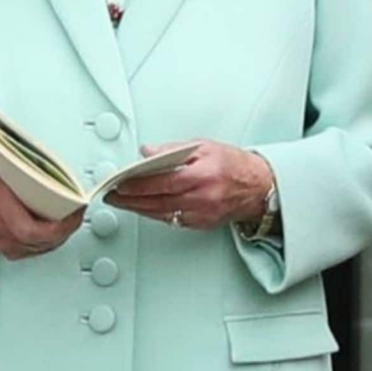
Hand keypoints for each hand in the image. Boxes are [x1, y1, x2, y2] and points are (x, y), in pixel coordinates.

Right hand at [0, 171, 83, 259]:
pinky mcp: (13, 252)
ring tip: (72, 218)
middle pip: (45, 241)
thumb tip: (52, 170)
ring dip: (62, 234)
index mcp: (0, 209)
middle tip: (78, 212)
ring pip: (45, 248)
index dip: (60, 225)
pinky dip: (52, 240)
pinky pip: (39, 250)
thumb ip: (27, 176)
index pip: (34, 231)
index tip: (75, 212)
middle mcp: (4, 233)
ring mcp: (8, 246)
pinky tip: (58, 229)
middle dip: (68, 227)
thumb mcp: (4, 174)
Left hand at [104, 140, 273, 230]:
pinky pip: (172, 220)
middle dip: (131, 199)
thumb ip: (172, 149)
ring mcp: (202, 214)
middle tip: (112, 196)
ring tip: (121, 202)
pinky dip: (155, 214)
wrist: (258, 187)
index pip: (162, 181)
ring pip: (162, 213)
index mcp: (202, 175)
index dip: (138, 184)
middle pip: (158, 200)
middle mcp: (202, 197)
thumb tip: (147, 151)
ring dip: (138, 209)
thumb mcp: (203, 146)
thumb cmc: (232, 164)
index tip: (120, 183)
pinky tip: (142, 209)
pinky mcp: (201, 224)